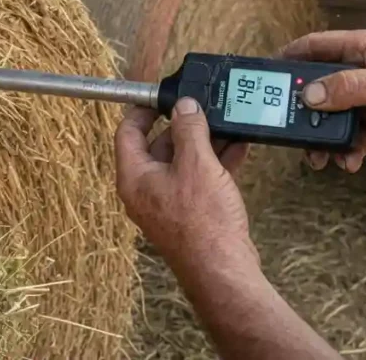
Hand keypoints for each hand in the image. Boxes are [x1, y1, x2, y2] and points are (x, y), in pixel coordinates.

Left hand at [114, 98, 256, 270]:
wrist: (223, 269)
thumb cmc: (203, 221)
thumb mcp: (196, 163)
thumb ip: (189, 130)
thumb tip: (184, 106)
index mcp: (134, 177)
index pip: (127, 133)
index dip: (142, 110)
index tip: (161, 96)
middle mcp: (146, 190)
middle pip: (158, 146)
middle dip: (183, 126)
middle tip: (202, 107)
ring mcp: (168, 203)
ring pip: (182, 162)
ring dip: (203, 143)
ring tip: (226, 123)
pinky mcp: (190, 214)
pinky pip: (198, 179)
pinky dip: (215, 163)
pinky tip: (238, 148)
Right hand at [280, 29, 365, 172]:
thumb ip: (347, 87)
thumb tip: (308, 96)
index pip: (317, 47)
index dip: (289, 58)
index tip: (265, 74)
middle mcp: (364, 73)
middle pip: (318, 87)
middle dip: (301, 108)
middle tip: (282, 125)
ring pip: (331, 118)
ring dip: (321, 136)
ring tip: (316, 156)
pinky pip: (349, 140)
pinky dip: (343, 152)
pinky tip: (346, 163)